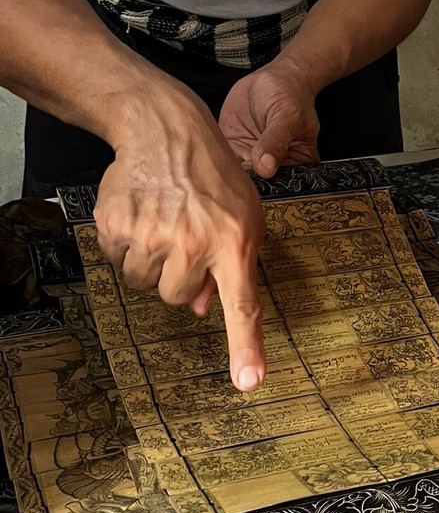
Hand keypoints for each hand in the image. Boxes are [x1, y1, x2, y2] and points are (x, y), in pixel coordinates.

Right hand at [94, 86, 266, 390]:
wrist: (167, 130)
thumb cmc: (214, 178)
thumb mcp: (244, 217)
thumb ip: (233, 265)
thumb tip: (206, 309)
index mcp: (234, 243)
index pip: (242, 306)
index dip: (245, 347)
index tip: (248, 382)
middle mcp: (194, 243)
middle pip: (179, 299)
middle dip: (181, 276)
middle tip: (187, 239)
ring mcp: (152, 235)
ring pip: (144, 283)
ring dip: (152, 261)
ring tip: (165, 221)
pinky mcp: (117, 226)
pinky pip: (117, 260)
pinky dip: (125, 243)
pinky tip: (142, 214)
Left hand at [219, 62, 319, 178]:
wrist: (272, 78)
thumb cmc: (290, 95)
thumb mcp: (287, 116)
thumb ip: (276, 141)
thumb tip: (266, 168)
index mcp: (296, 165)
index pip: (281, 185)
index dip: (267, 188)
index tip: (251, 181)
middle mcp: (273, 167)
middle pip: (257, 186)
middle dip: (242, 183)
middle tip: (232, 172)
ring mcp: (250, 159)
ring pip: (235, 176)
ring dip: (224, 173)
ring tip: (220, 163)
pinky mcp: (232, 149)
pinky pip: (219, 159)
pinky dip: (211, 158)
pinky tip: (207, 154)